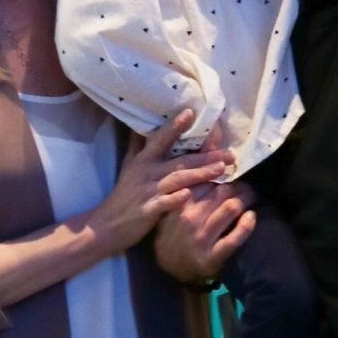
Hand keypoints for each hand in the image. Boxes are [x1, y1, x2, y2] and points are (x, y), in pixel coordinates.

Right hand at [90, 111, 227, 257]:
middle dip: (205, 156)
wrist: (107, 225)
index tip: (192, 112)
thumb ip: (138, 146)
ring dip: (199, 173)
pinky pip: (164, 203)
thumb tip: (140, 124)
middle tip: (230, 153)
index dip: (175, 125)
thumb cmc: (123, 195)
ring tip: (221, 169)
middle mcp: (147, 172)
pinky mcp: (148, 210)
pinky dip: (176, 199)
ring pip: (177, 179)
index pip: (161, 138)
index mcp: (144, 160)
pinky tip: (189, 195)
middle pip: (180, 161)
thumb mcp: (129, 166)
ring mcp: (148, 191)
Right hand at [154, 177, 255, 285]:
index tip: (231, 172)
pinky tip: (251, 216)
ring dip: (246, 198)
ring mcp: (200, 238)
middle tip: (245, 185)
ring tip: (250, 196)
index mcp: (178, 202)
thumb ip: (187, 186)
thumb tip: (210, 158)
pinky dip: (246, 225)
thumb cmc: (173, 231)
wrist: (169, 267)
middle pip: (222, 191)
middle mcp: (188, 218)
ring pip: (231, 208)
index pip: (206, 179)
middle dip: (238, 185)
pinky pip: (234, 238)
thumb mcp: (172, 207)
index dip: (222, 173)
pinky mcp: (211, 257)